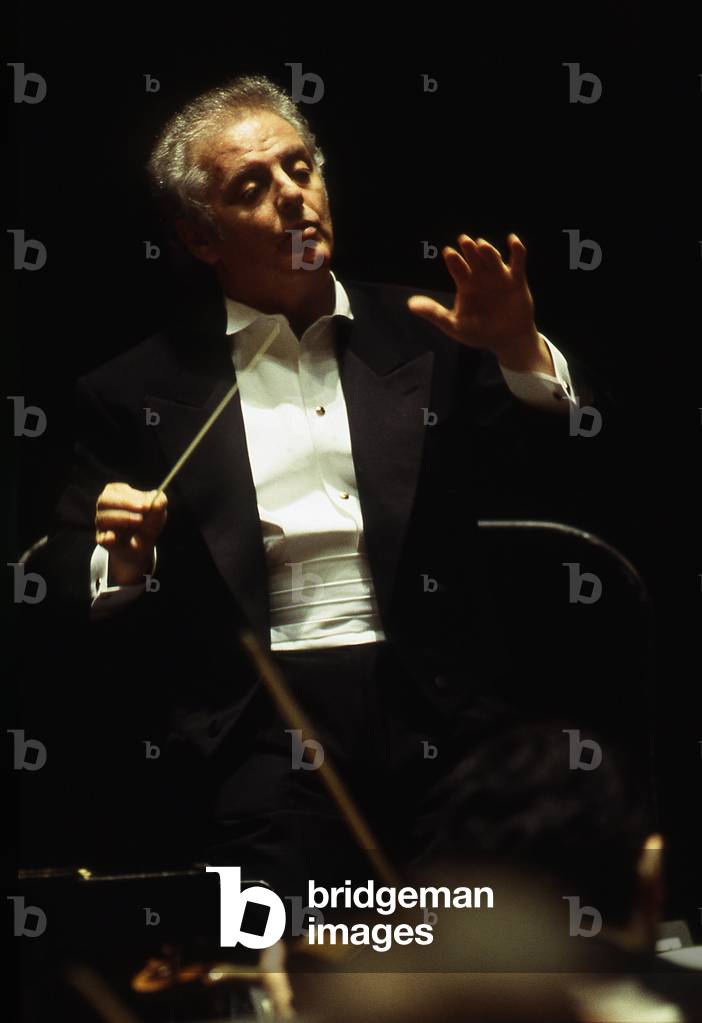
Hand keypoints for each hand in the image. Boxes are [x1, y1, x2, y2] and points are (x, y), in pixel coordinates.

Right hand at [95, 483, 166, 585]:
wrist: (143, 548)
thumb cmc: (148, 524)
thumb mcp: (158, 512)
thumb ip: (159, 502)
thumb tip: (155, 499)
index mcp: (116, 495)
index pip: (114, 489)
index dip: (130, 495)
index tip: (146, 504)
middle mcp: (105, 508)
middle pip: (104, 500)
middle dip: (124, 503)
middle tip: (143, 510)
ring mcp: (102, 525)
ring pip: (102, 518)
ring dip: (122, 518)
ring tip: (139, 522)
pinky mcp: (103, 541)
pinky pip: (102, 538)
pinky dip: (108, 537)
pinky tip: (114, 537)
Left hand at [407, 233, 551, 371]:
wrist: (506, 341)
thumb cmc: (479, 333)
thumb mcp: (454, 325)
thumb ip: (434, 313)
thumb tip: (410, 304)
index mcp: (465, 284)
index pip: (457, 268)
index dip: (453, 260)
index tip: (448, 253)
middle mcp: (481, 277)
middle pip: (474, 258)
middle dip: (469, 250)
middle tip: (463, 240)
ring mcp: (499, 276)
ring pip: (493, 258)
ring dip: (488, 250)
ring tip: (481, 245)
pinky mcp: (516, 280)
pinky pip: (518, 261)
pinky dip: (516, 249)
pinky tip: (512, 240)